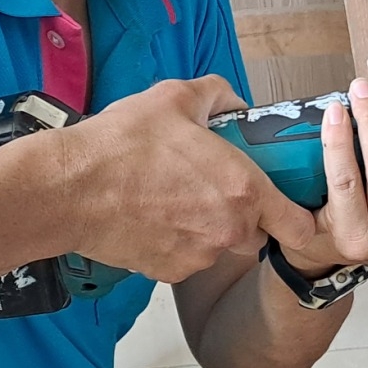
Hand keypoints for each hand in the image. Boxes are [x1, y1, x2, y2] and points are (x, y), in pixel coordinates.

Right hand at [22, 77, 315, 282]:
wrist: (69, 190)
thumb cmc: (123, 144)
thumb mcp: (175, 97)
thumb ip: (217, 95)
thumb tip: (233, 102)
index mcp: (243, 189)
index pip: (298, 226)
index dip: (297, 218)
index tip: (287, 208)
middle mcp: (228, 230)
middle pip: (256, 234)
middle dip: (244, 216)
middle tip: (214, 188)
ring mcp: (198, 256)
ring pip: (218, 245)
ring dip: (207, 228)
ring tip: (173, 197)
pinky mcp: (168, 272)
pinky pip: (186, 258)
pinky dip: (176, 242)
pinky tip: (151, 215)